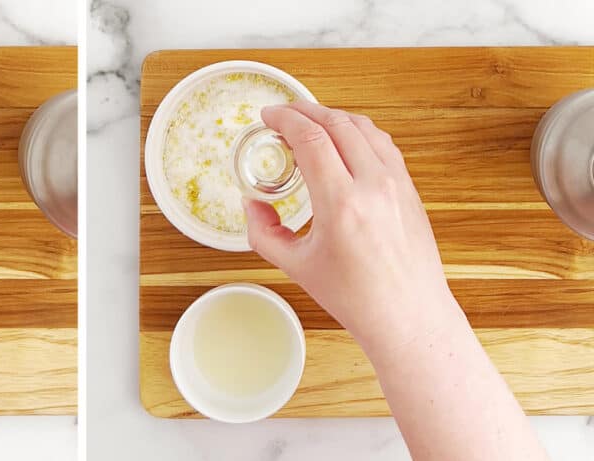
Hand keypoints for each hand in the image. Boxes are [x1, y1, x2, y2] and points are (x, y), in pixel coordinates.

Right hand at [245, 101, 454, 341]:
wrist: (409, 316)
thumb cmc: (357, 298)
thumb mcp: (296, 266)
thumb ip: (264, 232)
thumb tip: (251, 203)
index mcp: (342, 204)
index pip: (312, 138)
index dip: (285, 119)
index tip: (268, 116)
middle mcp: (374, 186)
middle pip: (337, 124)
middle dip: (305, 112)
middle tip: (283, 116)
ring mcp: (397, 184)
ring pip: (364, 128)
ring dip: (333, 118)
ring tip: (310, 124)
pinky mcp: (410, 189)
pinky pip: (383, 145)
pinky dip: (357, 132)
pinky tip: (343, 141)